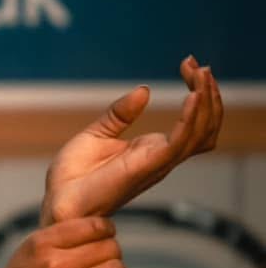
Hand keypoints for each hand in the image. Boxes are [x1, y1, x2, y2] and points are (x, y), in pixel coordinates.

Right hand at [0, 217, 163, 267]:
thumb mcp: (25, 256)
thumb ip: (55, 240)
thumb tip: (95, 228)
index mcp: (41, 243)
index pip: (93, 225)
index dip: (107, 232)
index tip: (106, 241)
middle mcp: (54, 263)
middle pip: (109, 247)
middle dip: (113, 256)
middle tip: (106, 267)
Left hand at [40, 56, 222, 225]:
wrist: (58, 201)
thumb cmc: (73, 177)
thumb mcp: (98, 134)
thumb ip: (121, 114)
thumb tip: (144, 91)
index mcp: (152, 150)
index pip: (193, 124)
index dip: (199, 95)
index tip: (190, 66)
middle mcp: (161, 158)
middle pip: (205, 127)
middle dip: (209, 94)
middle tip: (200, 66)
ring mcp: (157, 163)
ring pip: (200, 133)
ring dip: (206, 102)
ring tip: (200, 74)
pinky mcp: (146, 166)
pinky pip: (179, 142)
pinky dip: (190, 118)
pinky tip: (193, 96)